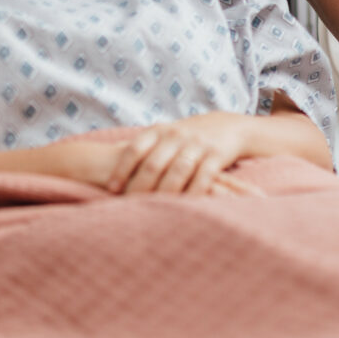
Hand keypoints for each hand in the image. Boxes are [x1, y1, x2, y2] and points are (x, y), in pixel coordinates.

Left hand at [106, 113, 262, 196]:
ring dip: (165, 192)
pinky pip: (204, 176)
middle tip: (129, 206)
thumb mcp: (165, 134)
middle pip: (154, 163)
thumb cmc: (188, 137)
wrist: (227, 127)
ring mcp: (197, 145)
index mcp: (160, 131)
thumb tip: (110, 161)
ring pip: (177, 171)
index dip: (122, 169)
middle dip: (139, 186)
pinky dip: (193, 193)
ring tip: (154, 210)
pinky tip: (186, 207)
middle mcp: (177, 136)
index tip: (111, 189)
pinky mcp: (217, 155)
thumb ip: (144, 147)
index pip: (135, 148)